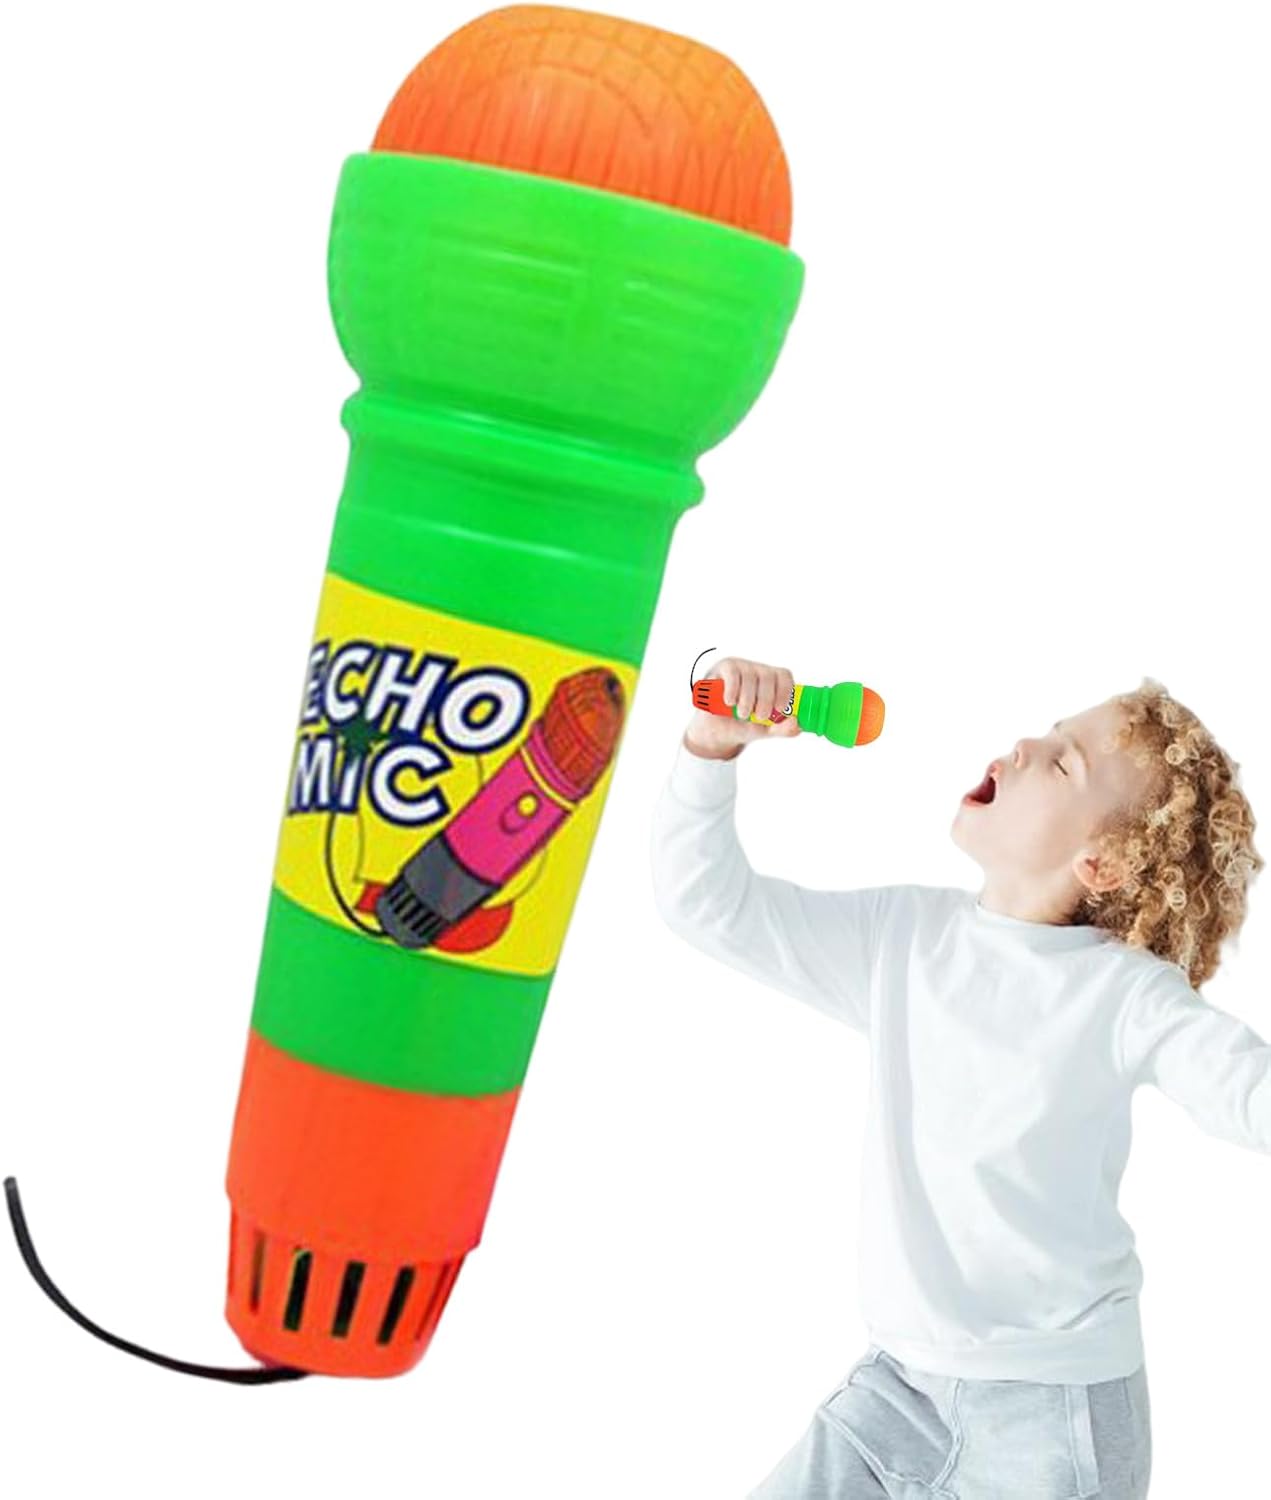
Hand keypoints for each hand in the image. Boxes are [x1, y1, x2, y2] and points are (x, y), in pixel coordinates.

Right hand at [683, 656, 802, 759]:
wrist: (718, 731)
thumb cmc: (744, 725)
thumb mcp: (766, 730)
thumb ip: (783, 729)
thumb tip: (796, 723)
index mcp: (773, 683)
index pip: (784, 676)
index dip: (785, 691)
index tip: (780, 709)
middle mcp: (759, 672)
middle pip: (768, 676)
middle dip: (766, 700)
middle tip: (760, 716)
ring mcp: (742, 667)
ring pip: (750, 676)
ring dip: (747, 699)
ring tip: (742, 714)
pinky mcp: (725, 669)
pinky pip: (733, 674)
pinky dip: (733, 690)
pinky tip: (730, 702)